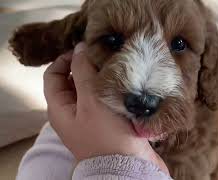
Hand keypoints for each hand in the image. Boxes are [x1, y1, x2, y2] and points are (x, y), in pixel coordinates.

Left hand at [43, 42, 168, 173]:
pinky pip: (104, 98)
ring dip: (100, 77)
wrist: (128, 166)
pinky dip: (110, 88)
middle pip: (72, 80)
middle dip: (85, 66)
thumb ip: (83, 72)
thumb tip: (79, 48)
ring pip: (90, 88)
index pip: (53, 75)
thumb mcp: (91, 100)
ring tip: (116, 66)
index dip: (65, 59)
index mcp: (60, 108)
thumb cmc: (107, 135)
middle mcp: (72, 112)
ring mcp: (90, 117)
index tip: (84, 48)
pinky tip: (123, 82)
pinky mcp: (106, 120)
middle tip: (103, 55)